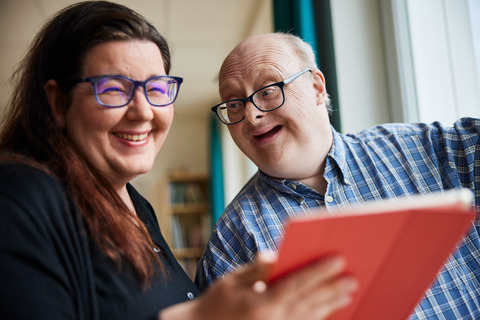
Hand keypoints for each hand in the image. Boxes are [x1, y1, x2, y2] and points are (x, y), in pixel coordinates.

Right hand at [160, 253, 356, 319]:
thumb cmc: (215, 303)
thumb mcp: (231, 280)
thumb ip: (257, 269)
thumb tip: (274, 255)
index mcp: (262, 303)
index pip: (298, 284)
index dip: (320, 271)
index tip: (338, 260)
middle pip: (310, 302)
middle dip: (332, 289)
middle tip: (352, 278)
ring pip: (310, 317)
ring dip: (330, 305)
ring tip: (347, 293)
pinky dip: (317, 318)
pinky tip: (329, 311)